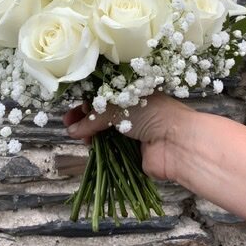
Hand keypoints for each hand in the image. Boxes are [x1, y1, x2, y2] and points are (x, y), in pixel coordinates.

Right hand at [63, 92, 193, 181]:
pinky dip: (100, 148)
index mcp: (134, 92)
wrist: (177, 142)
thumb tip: (72, 129)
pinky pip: (111, 149)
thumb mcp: (118, 107)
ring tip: (76, 135)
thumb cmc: (152, 114)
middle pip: (103, 113)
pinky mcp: (133, 152)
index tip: (73, 105)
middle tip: (67, 123)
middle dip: (85, 118)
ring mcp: (134, 132)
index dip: (89, 99)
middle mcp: (134, 110)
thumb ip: (94, 118)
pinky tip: (89, 146)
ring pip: (105, 132)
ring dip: (90, 133)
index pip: (106, 94)